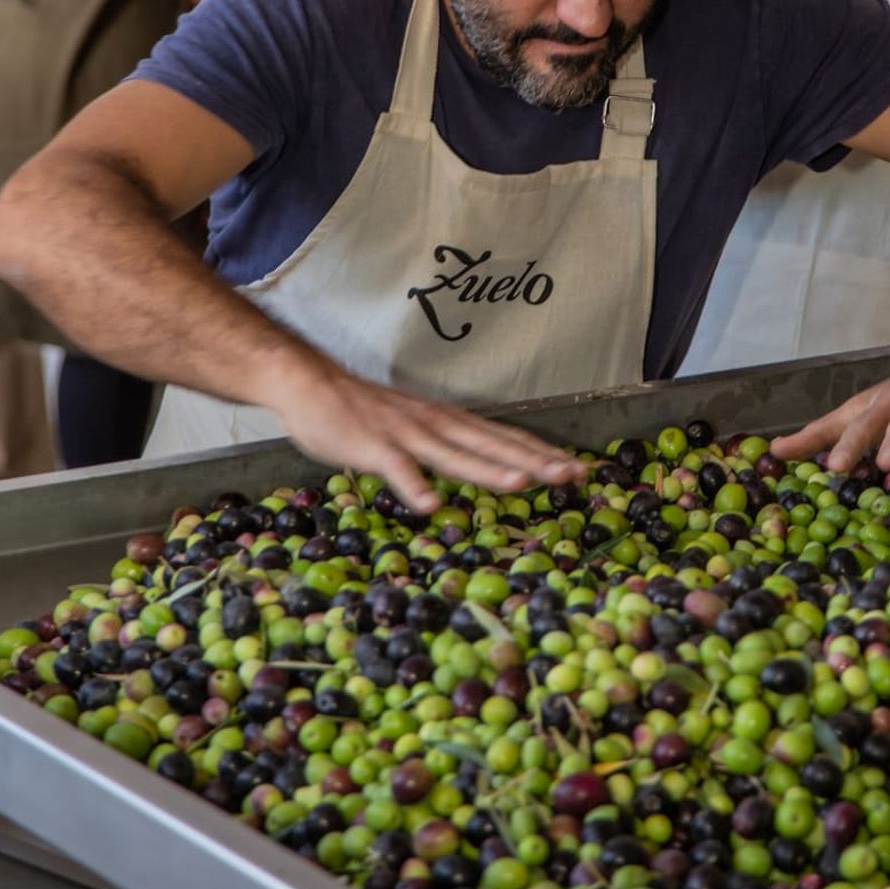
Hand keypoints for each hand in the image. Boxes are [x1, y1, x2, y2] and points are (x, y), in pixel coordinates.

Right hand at [270, 362, 585, 513]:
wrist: (312, 384)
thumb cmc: (364, 411)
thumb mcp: (416, 425)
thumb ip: (446, 444)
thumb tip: (481, 463)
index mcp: (449, 422)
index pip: (504, 438)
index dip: (541, 453)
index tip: (577, 468)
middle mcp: (436, 425)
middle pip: (492, 445)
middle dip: (534, 461)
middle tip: (573, 475)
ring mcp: (406, 435)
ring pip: (454, 454)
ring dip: (487, 470)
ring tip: (521, 484)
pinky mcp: (374, 446)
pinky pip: (397, 468)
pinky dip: (414, 486)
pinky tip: (431, 504)